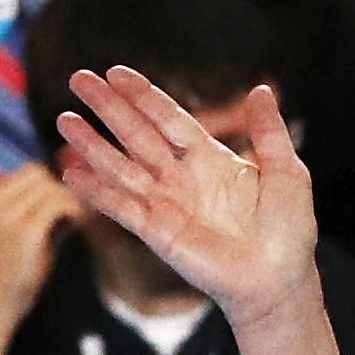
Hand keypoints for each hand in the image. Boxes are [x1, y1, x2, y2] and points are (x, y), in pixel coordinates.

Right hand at [0, 164, 79, 323]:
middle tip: (79, 212)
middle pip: (42, 176)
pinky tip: (79, 226)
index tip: (69, 204)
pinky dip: (75, 212)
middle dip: (63, 191)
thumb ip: (43, 213)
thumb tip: (78, 194)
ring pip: (53, 188)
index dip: (54, 184)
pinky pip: (60, 205)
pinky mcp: (26, 231)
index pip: (31, 171)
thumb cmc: (14, 274)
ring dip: (71, 202)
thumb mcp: (23, 236)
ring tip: (79, 221)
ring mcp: (9, 216)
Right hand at [58, 68, 327, 330]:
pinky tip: (70, 173)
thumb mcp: (287, 172)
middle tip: (78, 79)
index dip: (142, 96)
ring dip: (92, 144)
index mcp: (210, 158)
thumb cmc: (289, 231)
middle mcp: (182, 178)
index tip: (115, 73)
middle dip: (108, 108)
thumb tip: (260, 90)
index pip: (168, 118)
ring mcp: (167, 204)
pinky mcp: (158, 232)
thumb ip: (269, 132)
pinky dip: (96, 190)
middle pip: (137, 134)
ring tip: (65, 120)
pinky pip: (121, 207)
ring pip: (121, 166)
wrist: (279, 281)